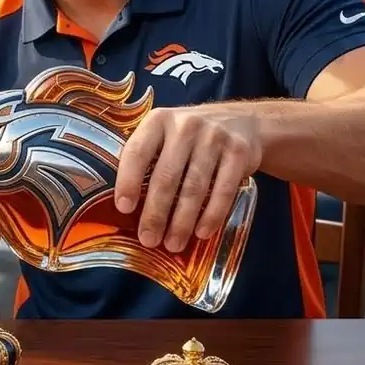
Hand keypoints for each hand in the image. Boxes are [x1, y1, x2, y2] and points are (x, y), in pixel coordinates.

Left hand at [114, 105, 260, 252]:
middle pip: (166, 176)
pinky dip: (212, 215)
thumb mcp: (165, 134)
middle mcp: (185, 126)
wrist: (241, 121)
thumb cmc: (190, 137)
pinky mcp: (239, 153)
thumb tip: (125, 206)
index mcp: (158, 121)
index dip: (128, 180)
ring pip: (194, 187)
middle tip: (148, 239)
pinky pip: (223, 190)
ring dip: (182, 221)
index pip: (137, 152)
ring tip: (173, 244)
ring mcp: (214, 138)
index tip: (123, 208)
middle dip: (155, 213)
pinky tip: (201, 233)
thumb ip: (147, 158)